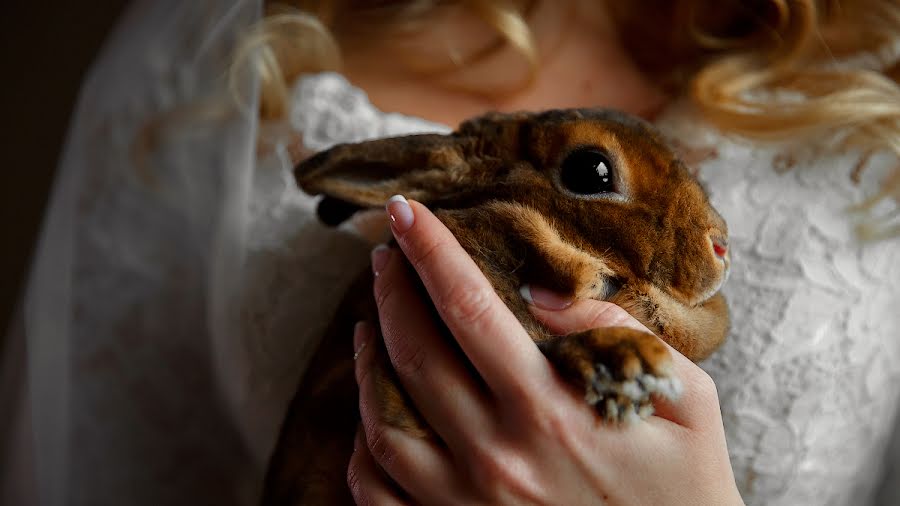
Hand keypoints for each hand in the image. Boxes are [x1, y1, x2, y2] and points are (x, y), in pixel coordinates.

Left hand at [347, 196, 743, 504]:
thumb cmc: (687, 488)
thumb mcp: (688, 400)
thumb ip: (617, 336)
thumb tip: (542, 294)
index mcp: (552, 410)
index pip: (470, 307)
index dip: (430, 250)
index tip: (405, 211)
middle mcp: (496, 455)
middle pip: (413, 353)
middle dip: (390, 290)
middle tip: (387, 254)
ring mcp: (465, 503)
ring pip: (381, 421)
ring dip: (366, 361)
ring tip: (370, 323)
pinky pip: (377, 490)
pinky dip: (363, 443)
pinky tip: (373, 408)